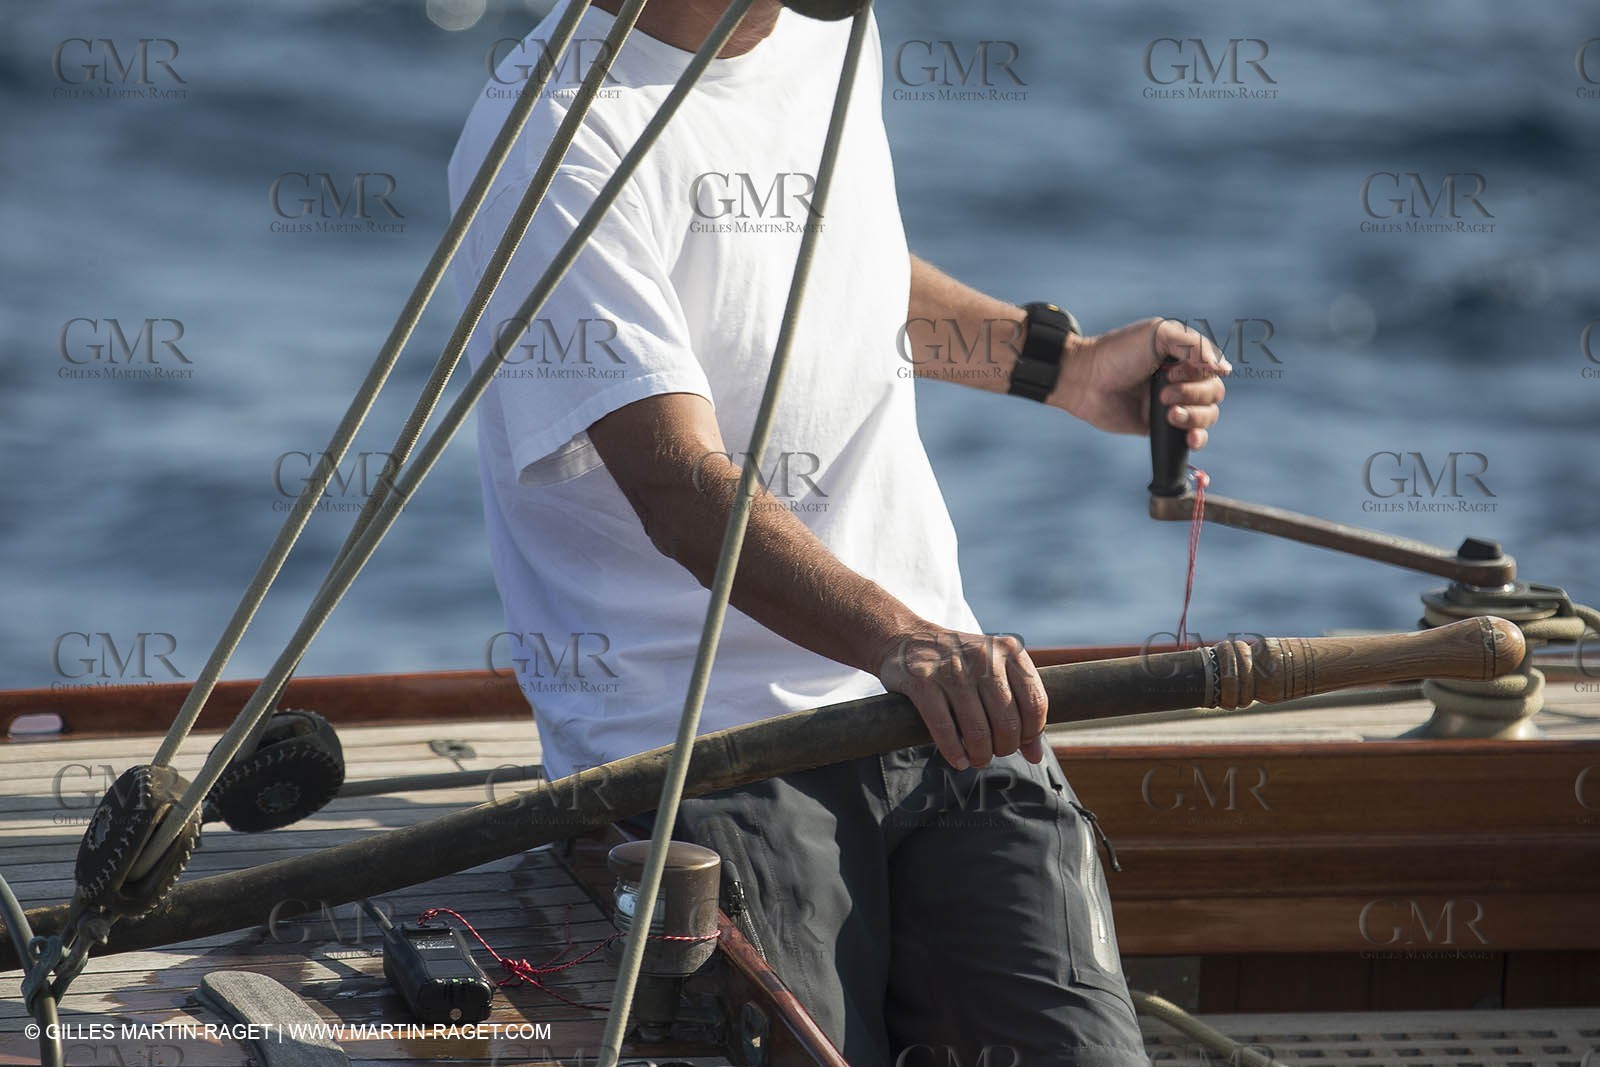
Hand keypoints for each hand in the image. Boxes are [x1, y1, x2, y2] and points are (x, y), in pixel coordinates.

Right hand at [873, 628, 1046, 769]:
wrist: (906, 638)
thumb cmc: (958, 663)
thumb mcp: (994, 673)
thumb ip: (1019, 709)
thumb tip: (1035, 756)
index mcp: (1008, 651)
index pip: (1034, 703)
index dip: (1030, 733)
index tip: (1019, 742)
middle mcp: (983, 657)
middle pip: (1007, 721)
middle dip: (1004, 747)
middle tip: (994, 752)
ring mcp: (952, 669)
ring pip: (978, 730)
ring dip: (980, 755)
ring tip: (977, 758)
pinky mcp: (922, 682)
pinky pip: (944, 729)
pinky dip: (954, 752)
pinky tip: (959, 759)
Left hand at [1051, 317, 1229, 449]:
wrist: (1085, 379)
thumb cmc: (1118, 352)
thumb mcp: (1157, 334)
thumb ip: (1193, 346)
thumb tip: (1224, 369)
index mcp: (1184, 356)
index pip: (1214, 369)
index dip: (1199, 373)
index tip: (1171, 370)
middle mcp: (1182, 380)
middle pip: (1214, 394)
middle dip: (1193, 394)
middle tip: (1162, 391)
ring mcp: (1173, 404)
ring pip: (1208, 416)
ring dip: (1193, 415)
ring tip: (1168, 413)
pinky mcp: (1161, 428)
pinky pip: (1191, 437)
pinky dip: (1197, 438)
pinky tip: (1190, 437)